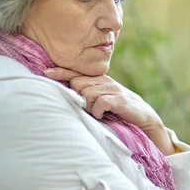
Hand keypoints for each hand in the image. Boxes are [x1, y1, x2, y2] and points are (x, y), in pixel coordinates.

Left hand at [44, 67, 175, 154]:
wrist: (145, 117)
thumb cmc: (120, 109)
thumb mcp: (104, 98)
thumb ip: (89, 93)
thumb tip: (69, 94)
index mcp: (99, 79)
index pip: (77, 72)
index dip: (61, 72)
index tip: (45, 72)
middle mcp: (105, 81)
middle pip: (78, 83)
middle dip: (79, 96)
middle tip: (89, 107)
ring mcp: (112, 89)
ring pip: (87, 94)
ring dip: (90, 107)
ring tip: (99, 113)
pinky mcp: (118, 99)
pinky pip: (99, 103)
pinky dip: (98, 111)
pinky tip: (104, 115)